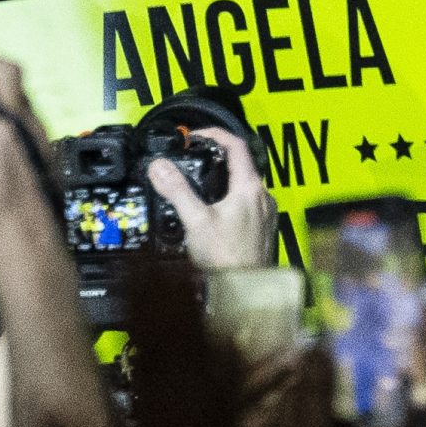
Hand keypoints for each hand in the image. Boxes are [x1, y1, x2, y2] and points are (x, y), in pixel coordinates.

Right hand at [148, 128, 276, 269]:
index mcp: (250, 188)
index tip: (196, 136)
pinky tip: (213, 212)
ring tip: (200, 183)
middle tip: (194, 158)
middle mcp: (263, 197)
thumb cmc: (227, 259)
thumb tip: (160, 167)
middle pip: (242, 164)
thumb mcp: (196, 221)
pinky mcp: (262, 228)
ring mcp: (265, 213)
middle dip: (217, 158)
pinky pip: (247, 203)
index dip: (215, 134)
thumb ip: (177, 191)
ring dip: (223, 180)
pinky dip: (229, 199)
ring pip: (244, 185)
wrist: (245, 291)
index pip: (236, 145)